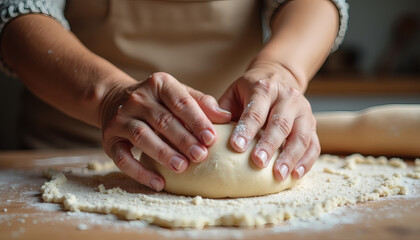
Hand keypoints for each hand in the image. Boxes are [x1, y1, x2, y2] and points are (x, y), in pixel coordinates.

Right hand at [100, 72, 230, 190]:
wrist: (114, 99)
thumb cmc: (157, 101)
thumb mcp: (178, 93)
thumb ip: (201, 103)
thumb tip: (227, 117)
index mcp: (159, 84)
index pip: (180, 102)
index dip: (197, 120)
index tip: (212, 138)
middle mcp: (137, 98)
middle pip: (162, 120)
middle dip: (183, 139)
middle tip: (201, 156)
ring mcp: (120, 118)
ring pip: (141, 136)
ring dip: (163, 153)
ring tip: (182, 167)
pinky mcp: (109, 138)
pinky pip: (122, 158)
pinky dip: (139, 172)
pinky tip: (158, 183)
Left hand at [219, 60, 319, 180]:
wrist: (279, 76)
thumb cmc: (249, 91)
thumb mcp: (234, 92)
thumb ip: (221, 110)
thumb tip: (209, 132)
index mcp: (264, 89)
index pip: (255, 111)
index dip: (246, 130)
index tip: (236, 147)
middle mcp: (287, 98)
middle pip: (280, 123)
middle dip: (269, 145)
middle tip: (258, 163)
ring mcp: (303, 111)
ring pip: (301, 135)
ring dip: (290, 157)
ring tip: (279, 175)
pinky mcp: (313, 124)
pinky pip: (314, 144)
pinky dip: (306, 161)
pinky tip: (295, 175)